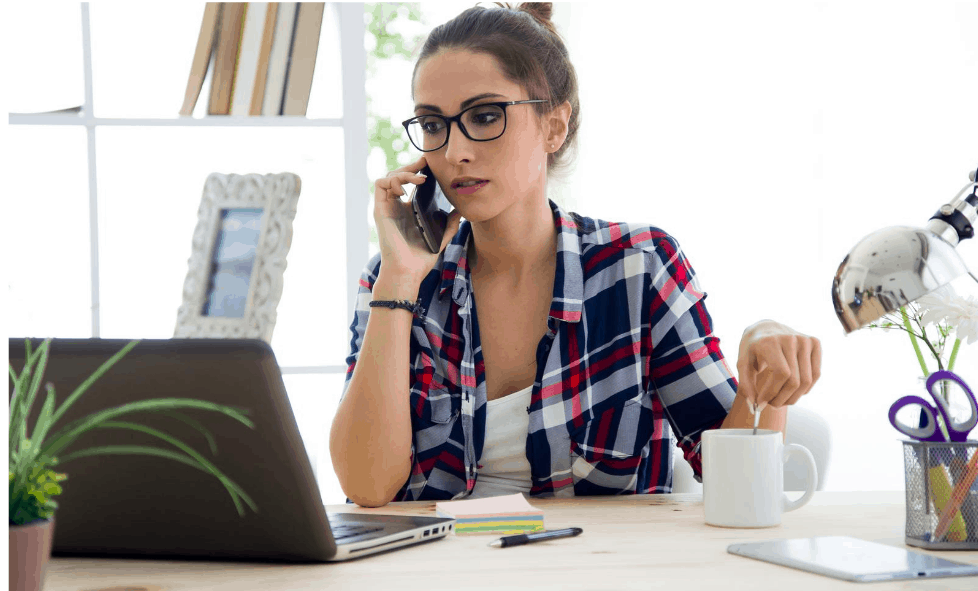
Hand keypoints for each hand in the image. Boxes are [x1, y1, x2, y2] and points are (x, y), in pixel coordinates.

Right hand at [373, 156, 462, 280]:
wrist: (408, 272)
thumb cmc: (420, 259)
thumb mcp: (440, 238)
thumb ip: (449, 225)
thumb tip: (461, 211)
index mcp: (408, 210)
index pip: (408, 183)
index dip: (417, 171)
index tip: (431, 166)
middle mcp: (396, 207)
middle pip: (398, 176)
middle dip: (410, 166)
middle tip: (425, 162)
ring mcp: (387, 208)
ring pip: (388, 177)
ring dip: (403, 172)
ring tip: (420, 178)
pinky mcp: (380, 211)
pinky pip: (380, 185)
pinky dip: (392, 180)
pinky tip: (406, 187)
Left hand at [736, 320, 821, 411]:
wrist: (765, 328)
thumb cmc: (753, 348)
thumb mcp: (743, 364)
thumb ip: (745, 385)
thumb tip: (754, 407)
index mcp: (770, 342)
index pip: (781, 374)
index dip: (772, 392)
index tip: (761, 404)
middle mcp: (790, 339)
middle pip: (794, 381)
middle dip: (782, 399)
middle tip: (772, 405)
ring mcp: (805, 340)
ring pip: (807, 381)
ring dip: (794, 397)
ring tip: (781, 400)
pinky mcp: (815, 343)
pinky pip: (815, 374)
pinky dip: (805, 388)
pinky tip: (793, 390)